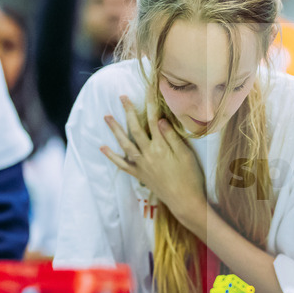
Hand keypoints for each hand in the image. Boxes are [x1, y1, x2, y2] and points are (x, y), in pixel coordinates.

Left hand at [101, 96, 206, 222]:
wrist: (185, 202)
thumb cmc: (190, 178)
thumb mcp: (186, 155)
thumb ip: (172, 137)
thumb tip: (160, 119)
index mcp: (161, 147)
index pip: (154, 120)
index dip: (151, 104)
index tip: (148, 91)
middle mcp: (148, 154)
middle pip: (136, 128)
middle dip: (128, 111)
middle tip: (122, 97)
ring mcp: (142, 165)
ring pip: (125, 143)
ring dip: (115, 129)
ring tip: (106, 116)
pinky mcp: (140, 175)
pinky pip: (122, 164)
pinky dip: (112, 156)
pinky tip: (103, 148)